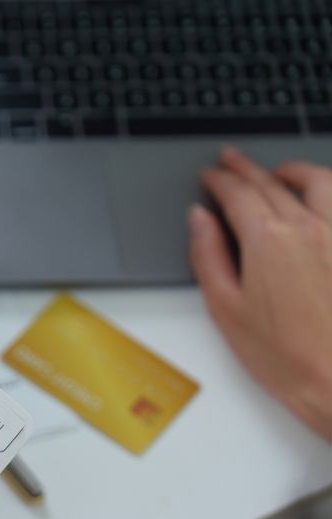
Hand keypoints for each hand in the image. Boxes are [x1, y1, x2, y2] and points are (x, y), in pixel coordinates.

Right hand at [189, 146, 331, 438]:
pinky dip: (327, 192)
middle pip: (273, 182)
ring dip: (294, 170)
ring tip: (280, 170)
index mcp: (268, 239)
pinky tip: (321, 198)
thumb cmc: (287, 356)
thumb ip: (209, 255)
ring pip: (319, 181)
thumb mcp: (226, 308)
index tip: (210, 176)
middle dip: (247, 168)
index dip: (219, 180)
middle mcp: (309, 227)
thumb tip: (200, 220)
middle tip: (232, 161)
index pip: (238, 193)